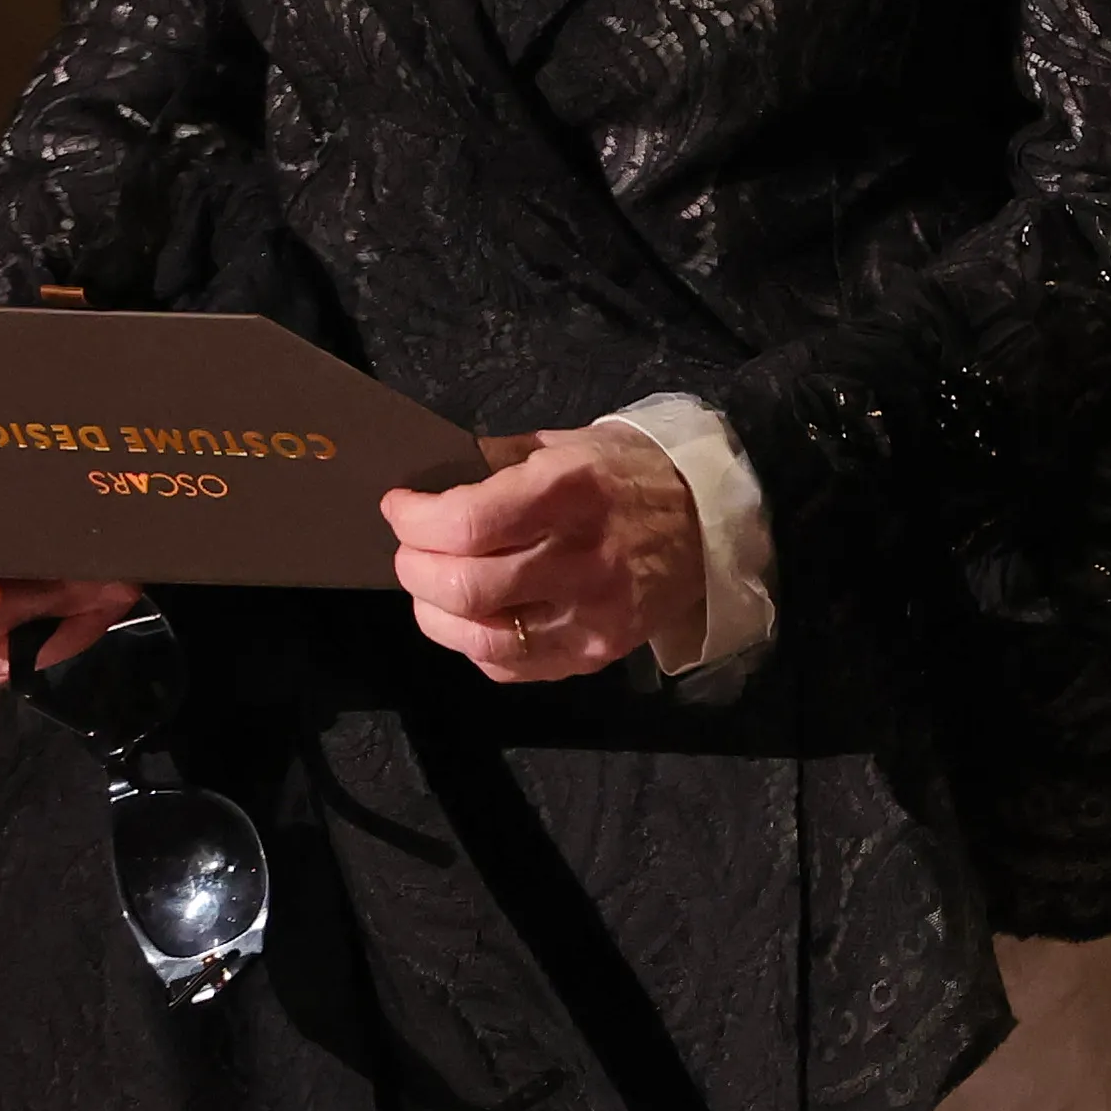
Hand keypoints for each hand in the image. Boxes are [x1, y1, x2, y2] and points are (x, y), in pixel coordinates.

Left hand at [384, 426, 702, 682]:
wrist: (710, 523)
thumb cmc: (630, 474)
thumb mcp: (568, 443)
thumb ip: (498, 464)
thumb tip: (431, 486)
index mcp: (573, 491)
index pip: (468, 522)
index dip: (415, 520)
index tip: (400, 508)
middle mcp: (582, 558)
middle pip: (464, 586)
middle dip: (414, 568)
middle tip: (411, 549)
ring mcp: (591, 615)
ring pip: (478, 637)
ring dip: (434, 612)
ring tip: (433, 586)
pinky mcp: (594, 653)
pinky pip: (508, 667)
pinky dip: (472, 643)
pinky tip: (474, 616)